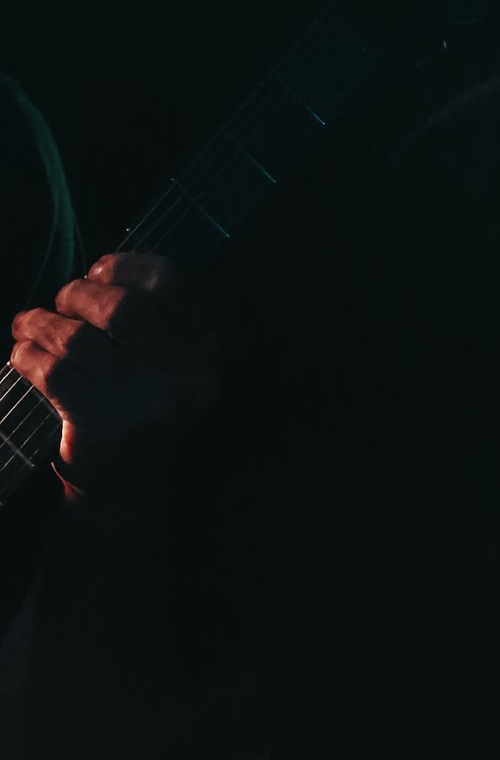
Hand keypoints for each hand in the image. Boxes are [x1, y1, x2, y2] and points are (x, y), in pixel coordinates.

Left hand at [10, 253, 222, 499]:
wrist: (131, 493)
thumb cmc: (145, 410)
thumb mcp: (175, 361)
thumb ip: (155, 314)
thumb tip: (98, 271)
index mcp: (214, 352)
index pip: (170, 282)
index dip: (124, 267)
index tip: (97, 272)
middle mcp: (189, 379)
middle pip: (120, 307)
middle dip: (77, 295)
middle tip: (61, 302)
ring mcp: (146, 406)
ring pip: (77, 339)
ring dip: (41, 324)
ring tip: (29, 325)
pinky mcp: (103, 429)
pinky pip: (52, 373)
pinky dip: (27, 357)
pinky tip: (24, 356)